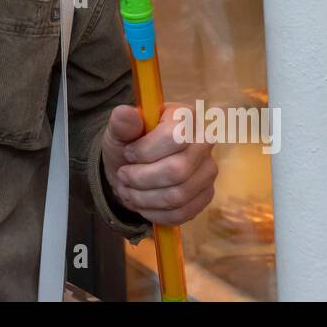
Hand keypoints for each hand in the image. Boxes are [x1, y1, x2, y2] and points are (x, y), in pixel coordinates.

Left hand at [101, 103, 216, 225]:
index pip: (176, 137)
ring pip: (179, 195)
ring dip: (144, 198)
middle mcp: (204, 141)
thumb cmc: (129, 143)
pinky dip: (155, 213)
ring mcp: (208, 170)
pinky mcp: (206, 195)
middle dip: (141, 178)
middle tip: (123, 176)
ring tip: (127, 190)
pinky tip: (141, 203)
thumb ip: (121, 123)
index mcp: (185, 116)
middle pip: (178, 170)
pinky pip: (183, 213)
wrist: (132, 167)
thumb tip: (125, 113)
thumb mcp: (118, 131)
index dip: (146, 151)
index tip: (127, 154)